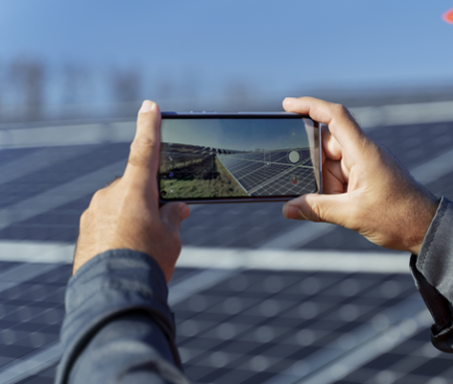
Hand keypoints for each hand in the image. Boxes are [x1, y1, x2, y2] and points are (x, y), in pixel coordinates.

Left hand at [73, 100, 189, 282]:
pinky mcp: (85, 231)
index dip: (149, 126)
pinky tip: (127, 254)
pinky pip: (106, 223)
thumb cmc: (147, 261)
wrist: (112, 294)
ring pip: (121, 206)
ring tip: (144, 249)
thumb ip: (173, 216)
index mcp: (135, 189)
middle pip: (137, 187)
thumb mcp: (171, 237)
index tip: (150, 105)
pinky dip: (118, 232)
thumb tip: (175, 208)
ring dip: (134, 218)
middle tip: (166, 225)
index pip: (145, 149)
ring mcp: (94, 212)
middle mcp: (110, 194)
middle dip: (151, 200)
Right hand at [282, 97, 438, 254]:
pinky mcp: (366, 178)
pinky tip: (328, 206)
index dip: (310, 106)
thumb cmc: (399, 216)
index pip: (335, 117)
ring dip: (322, 184)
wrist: (425, 228)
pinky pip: (340, 177)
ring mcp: (365, 165)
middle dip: (310, 165)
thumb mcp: (353, 215)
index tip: (287, 105)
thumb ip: (318, 209)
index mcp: (364, 152)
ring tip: (328, 203)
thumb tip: (289, 208)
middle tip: (297, 182)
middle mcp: (363, 153)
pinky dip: (331, 190)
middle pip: (326, 145)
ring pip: (330, 165)